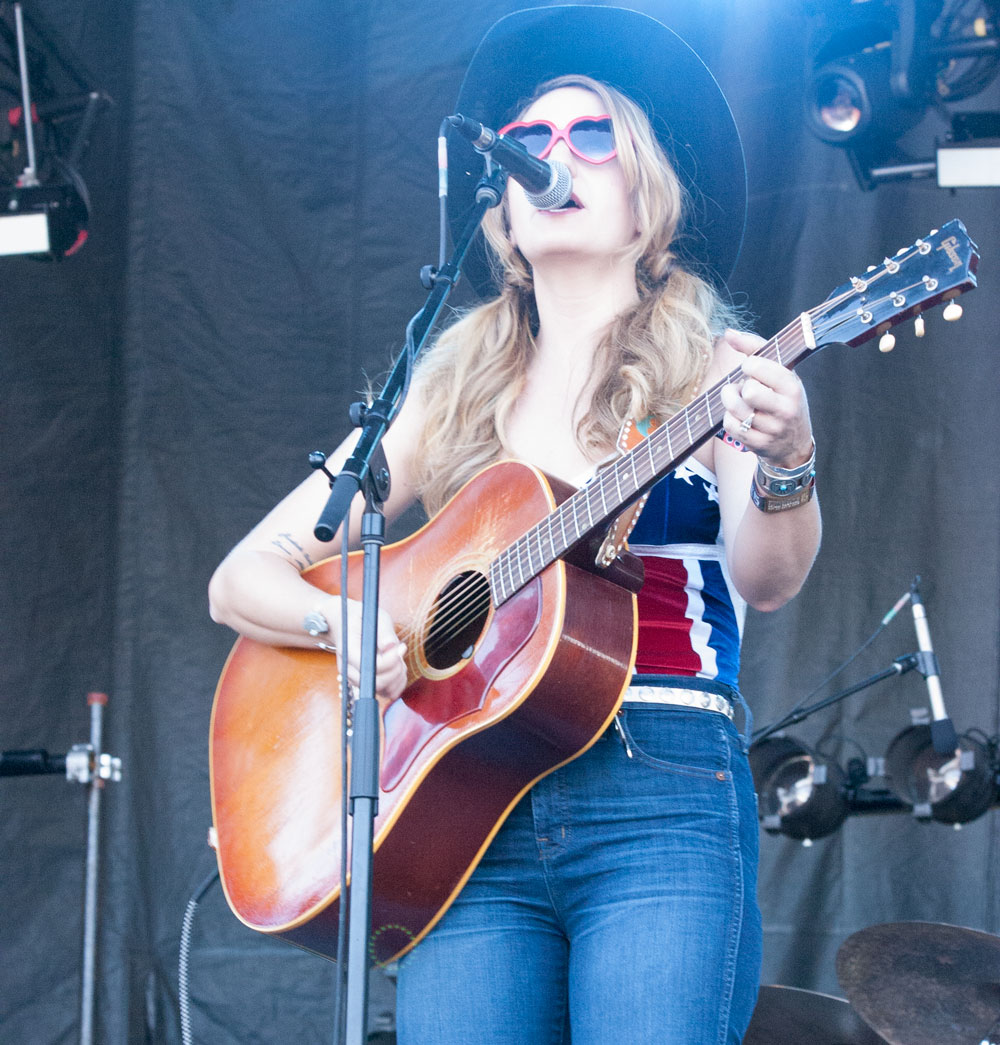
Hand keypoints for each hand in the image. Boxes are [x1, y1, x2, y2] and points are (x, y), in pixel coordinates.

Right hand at [330, 597, 408, 702]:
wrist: (346, 623)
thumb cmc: (360, 618)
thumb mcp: (372, 615)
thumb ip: (383, 630)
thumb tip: (390, 646)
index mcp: (348, 651)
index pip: (369, 667)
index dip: (390, 660)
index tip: (401, 646)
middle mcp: (349, 670)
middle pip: (377, 683)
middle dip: (396, 670)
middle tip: (400, 650)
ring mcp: (357, 679)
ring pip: (383, 690)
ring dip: (398, 676)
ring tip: (398, 658)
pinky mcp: (367, 682)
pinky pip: (387, 692)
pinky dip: (397, 683)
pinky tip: (397, 667)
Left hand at [718, 329, 813, 467]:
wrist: (793, 443)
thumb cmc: (782, 397)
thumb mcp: (780, 371)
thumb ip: (755, 348)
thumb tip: (728, 332)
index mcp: (792, 386)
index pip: (757, 366)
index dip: (749, 366)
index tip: (753, 370)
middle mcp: (785, 409)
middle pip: (748, 391)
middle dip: (739, 386)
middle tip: (745, 388)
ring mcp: (772, 429)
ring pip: (735, 409)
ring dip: (730, 402)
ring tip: (737, 399)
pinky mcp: (758, 444)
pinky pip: (730, 426)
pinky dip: (729, 418)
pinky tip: (739, 417)